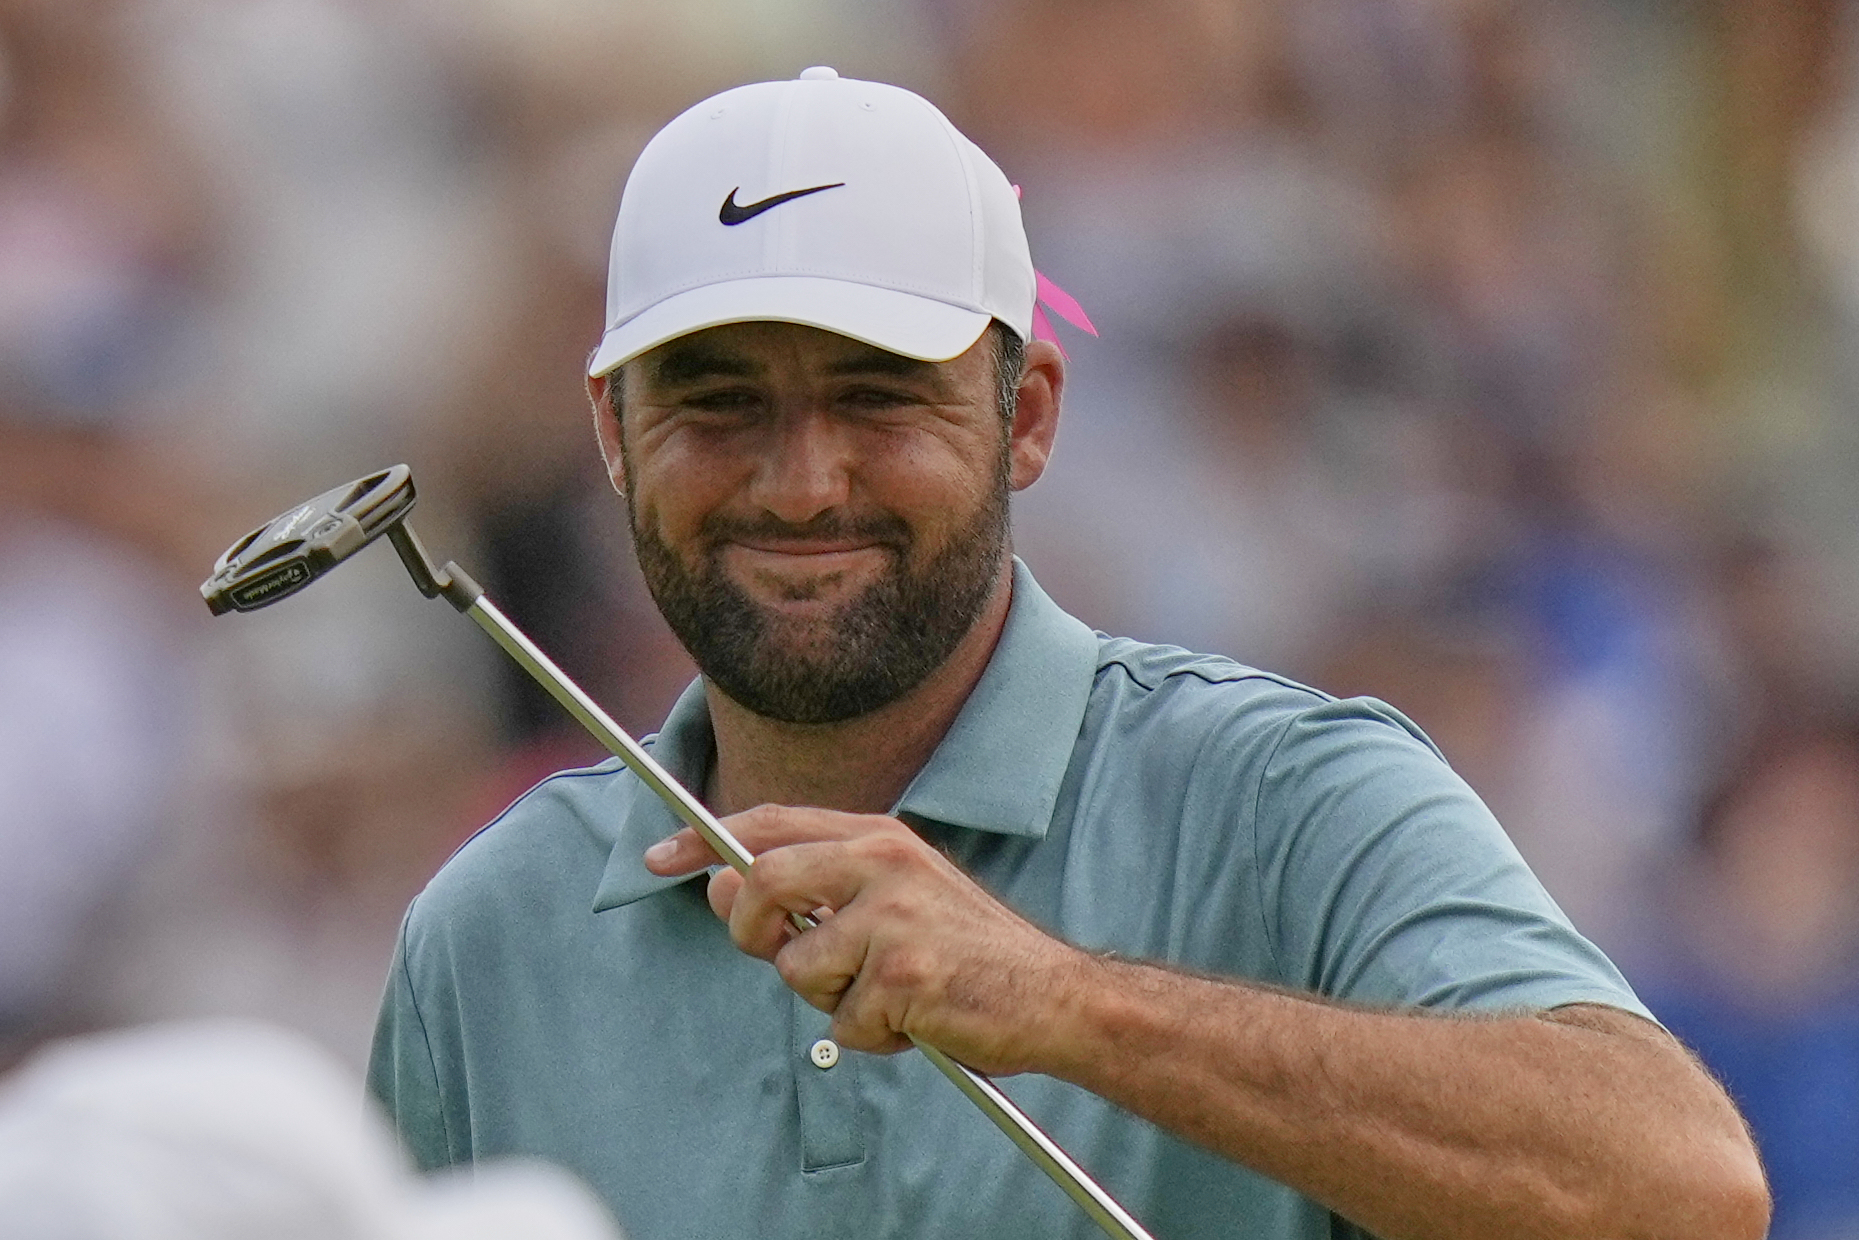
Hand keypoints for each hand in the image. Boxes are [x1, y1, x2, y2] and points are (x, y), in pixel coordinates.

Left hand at [642, 805, 1086, 1073]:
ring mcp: (895, 916)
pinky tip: (916, 1022)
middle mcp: (885, 862)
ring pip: (798, 967)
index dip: (706, 840)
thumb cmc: (968, 954)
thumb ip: (818, 889)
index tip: (661, 858)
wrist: (1054, 994)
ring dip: (830, 1000)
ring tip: (886, 996)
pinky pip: (843, 1022)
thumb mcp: (897, 898)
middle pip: (763, 882)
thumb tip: (724, 887)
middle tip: (779, 955)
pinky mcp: (905, 975)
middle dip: (752, 931)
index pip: (772, 823)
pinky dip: (871, 1037)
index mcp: (880, 837)